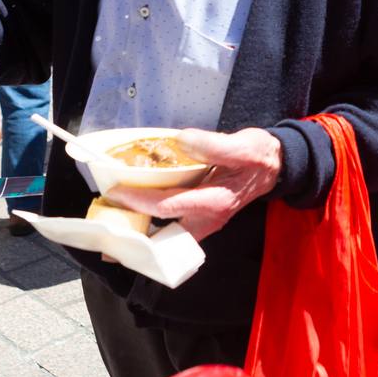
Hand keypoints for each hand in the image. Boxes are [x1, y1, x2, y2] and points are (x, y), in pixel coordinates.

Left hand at [104, 128, 281, 240]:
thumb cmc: (258, 156)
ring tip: (111, 226)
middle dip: (133, 234)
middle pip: (162, 234)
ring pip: (165, 236)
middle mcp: (206, 219)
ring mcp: (203, 222)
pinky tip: (132, 214)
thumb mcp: (242, 146)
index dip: (140, 200)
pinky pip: (170, 228)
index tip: (116, 192)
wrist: (274, 167)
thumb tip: (183, 140)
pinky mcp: (199, 217)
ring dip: (139, 233)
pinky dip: (150, 224)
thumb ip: (214, 145)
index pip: (169, 206)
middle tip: (103, 229)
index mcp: (214, 202)